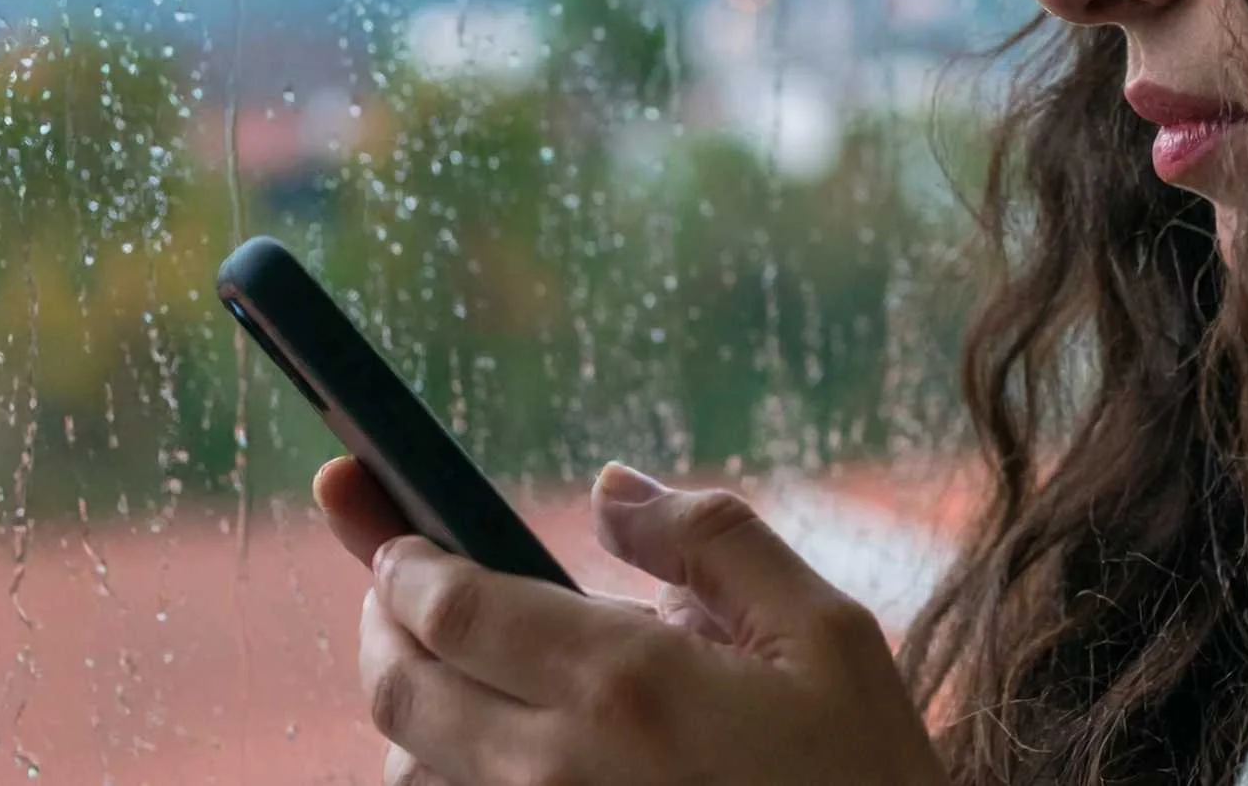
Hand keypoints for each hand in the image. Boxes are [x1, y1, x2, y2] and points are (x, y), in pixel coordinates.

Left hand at [311, 457, 946, 785]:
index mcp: (626, 684)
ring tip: (458, 674)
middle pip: (399, 691)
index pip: (452, 609)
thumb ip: (714, 541)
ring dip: (416, 713)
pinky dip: (451, 776)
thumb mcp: (827, 635)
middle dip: (382, 625)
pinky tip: (499, 746)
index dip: (403, 562)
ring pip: (412, 771)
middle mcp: (558, 769)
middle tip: (396, 590)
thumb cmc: (865, 777)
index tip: (398, 538)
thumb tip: (611, 490)